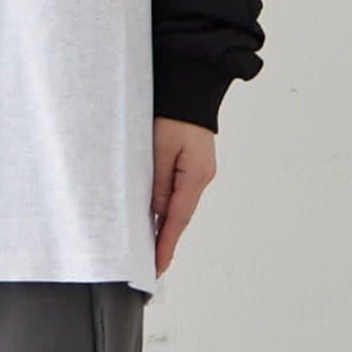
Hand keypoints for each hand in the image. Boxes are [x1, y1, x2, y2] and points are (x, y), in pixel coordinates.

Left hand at [152, 118, 216, 274]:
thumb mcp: (159, 147)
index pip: (177, 219)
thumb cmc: (174, 111)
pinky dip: (167, 207)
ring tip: (151, 248)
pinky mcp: (191, 164)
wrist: (191, 84)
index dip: (165, 245)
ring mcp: (198, 171)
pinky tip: (156, 217)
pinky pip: (177, 192)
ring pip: (178, 205)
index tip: (157, 267)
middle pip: (180, 216)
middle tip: (152, 266)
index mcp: (195, 175)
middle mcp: (201, 176)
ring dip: (165, 225)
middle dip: (165, 241)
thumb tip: (156, 210)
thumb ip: (157, 181)